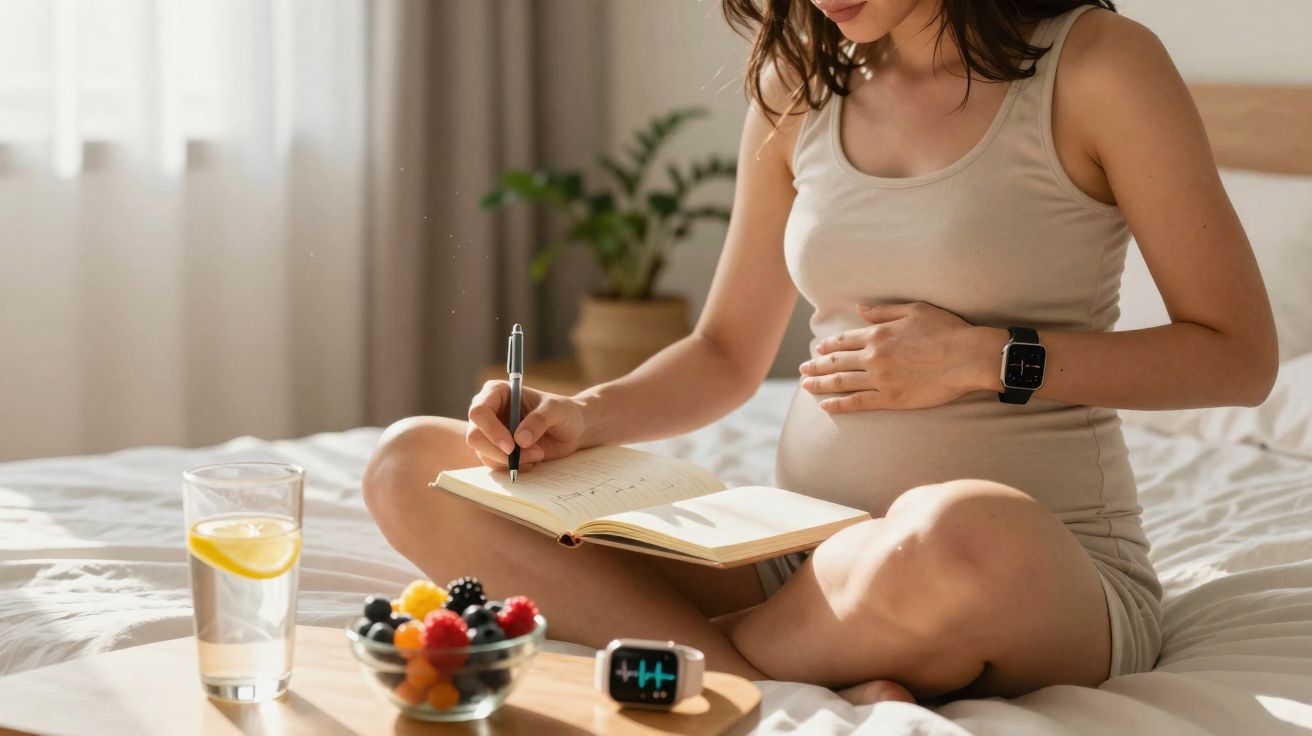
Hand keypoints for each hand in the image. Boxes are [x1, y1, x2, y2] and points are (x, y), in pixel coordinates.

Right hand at [465, 381, 585, 472]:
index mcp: (497, 392)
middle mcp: (488, 412)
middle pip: (475, 437)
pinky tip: (533, 460)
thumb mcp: (556, 410)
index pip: (479, 412)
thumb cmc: (563, 412)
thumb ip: (539, 420)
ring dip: (513, 461)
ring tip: (539, 454)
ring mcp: (490, 433)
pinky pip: (495, 465)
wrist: (572, 430)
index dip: (491, 430)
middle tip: (531, 455)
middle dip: (500, 451)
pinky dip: (515, 467)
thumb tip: (519, 440)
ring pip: (485, 454)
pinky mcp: (497, 451)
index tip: (511, 445)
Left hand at [799, 302, 1005, 412]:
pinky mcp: (891, 399)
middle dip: (816, 366)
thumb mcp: (914, 310)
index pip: (843, 341)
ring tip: (806, 385)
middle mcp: (873, 357)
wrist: (968, 357)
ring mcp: (880, 380)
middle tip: (803, 369)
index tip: (817, 349)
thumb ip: (883, 311)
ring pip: (841, 383)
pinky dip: (839, 405)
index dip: (827, 346)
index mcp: (878, 334)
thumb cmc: (946, 329)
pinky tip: (825, 405)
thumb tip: (860, 308)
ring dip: (820, 384)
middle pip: (836, 363)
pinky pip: (858, 403)